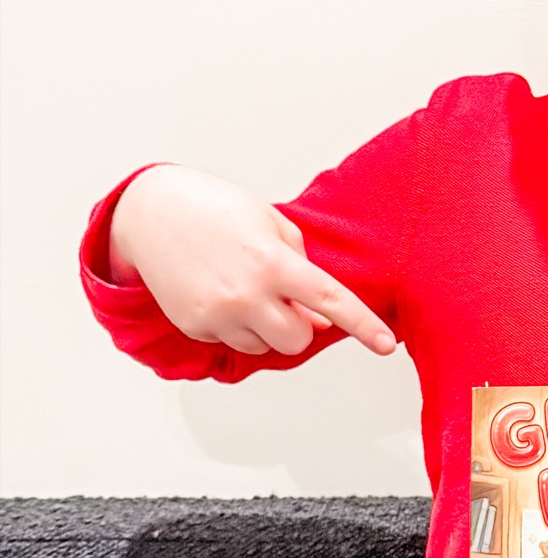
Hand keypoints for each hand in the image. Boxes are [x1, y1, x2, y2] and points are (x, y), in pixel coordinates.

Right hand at [108, 165, 395, 356]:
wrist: (150, 213)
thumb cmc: (216, 210)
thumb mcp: (272, 225)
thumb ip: (304, 269)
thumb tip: (319, 319)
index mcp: (274, 262)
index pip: (330, 300)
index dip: (363, 324)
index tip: (386, 344)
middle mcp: (246, 294)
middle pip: (298, 339)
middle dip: (300, 325)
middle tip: (285, 298)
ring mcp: (217, 315)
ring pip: (265, 347)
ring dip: (267, 327)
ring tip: (244, 288)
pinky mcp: (194, 327)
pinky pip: (232, 342)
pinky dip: (235, 326)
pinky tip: (219, 292)